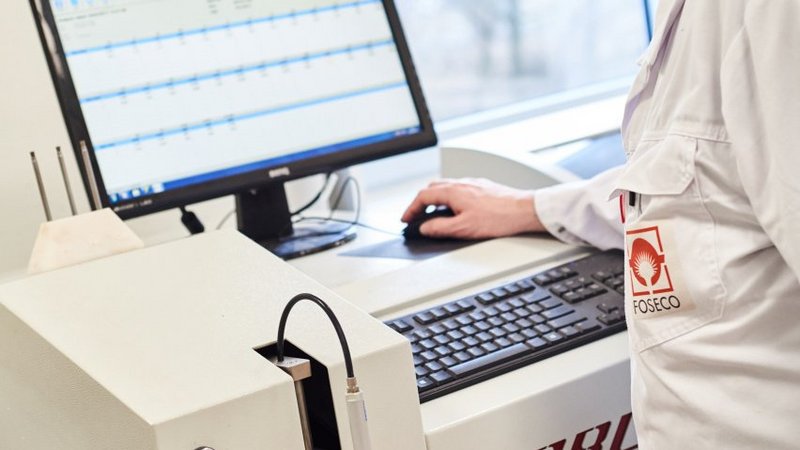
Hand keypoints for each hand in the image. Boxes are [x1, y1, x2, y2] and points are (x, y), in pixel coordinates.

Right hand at [401, 178, 545, 238]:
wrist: (524, 210)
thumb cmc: (499, 217)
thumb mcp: (464, 228)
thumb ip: (440, 228)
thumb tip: (425, 228)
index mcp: (453, 191)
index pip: (423, 196)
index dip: (411, 208)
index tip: (406, 219)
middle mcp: (461, 183)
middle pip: (432, 188)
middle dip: (421, 202)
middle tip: (417, 216)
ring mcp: (473, 183)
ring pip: (446, 187)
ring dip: (435, 199)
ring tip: (434, 214)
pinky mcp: (483, 187)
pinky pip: (459, 189)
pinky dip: (449, 197)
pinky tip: (456, 209)